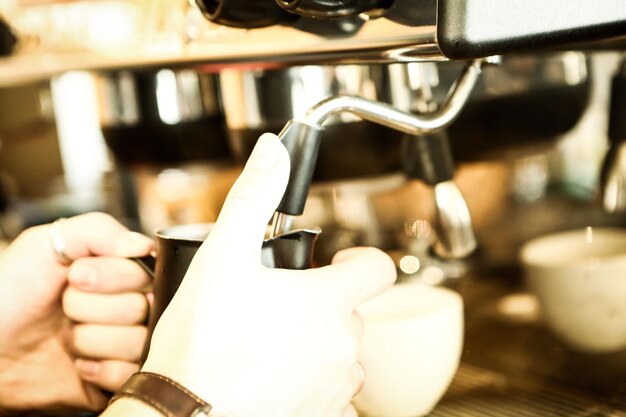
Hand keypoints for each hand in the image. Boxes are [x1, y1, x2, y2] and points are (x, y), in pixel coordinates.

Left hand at [0, 213, 151, 413]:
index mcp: (117, 270)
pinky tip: (76, 364)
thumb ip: (98, 231)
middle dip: (92, 309)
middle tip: (64, 310)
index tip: (75, 278)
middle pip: (141, 306)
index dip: (110, 277)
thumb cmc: (8, 295)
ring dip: (90, 341)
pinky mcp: (117, 376)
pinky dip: (99, 371)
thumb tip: (144, 245)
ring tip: (65, 339)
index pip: (144, 271)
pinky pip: (130, 373)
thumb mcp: (42, 246)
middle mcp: (126, 304)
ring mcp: (123, 342)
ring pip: (137, 341)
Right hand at [142, 134, 396, 416]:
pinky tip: (274, 376)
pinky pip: (330, 392)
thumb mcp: (223, 256)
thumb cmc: (204, 343)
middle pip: (352, 310)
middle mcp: (343, 344)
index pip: (378, 267)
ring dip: (317, 342)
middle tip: (279, 304)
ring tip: (271, 342)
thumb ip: (253, 198)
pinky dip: (311, 381)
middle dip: (323, 302)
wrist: (188, 415)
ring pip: (341, 352)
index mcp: (329, 300)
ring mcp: (336, 384)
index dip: (358, 257)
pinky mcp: (321, 414)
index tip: (337, 260)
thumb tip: (272, 152)